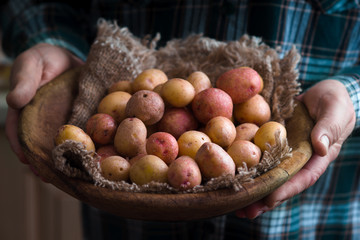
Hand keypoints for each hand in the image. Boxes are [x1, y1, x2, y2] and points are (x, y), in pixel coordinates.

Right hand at [5, 43, 83, 174]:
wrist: (72, 57)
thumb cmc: (46, 59)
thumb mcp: (33, 62)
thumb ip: (24, 79)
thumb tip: (14, 101)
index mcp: (26, 110)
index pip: (19, 131)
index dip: (21, 146)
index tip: (26, 160)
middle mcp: (43, 121)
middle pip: (40, 145)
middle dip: (44, 162)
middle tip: (50, 178)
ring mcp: (62, 122)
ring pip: (61, 144)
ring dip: (64, 160)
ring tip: (71, 176)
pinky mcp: (80, 120)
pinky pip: (81, 135)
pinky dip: (84, 146)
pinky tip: (90, 158)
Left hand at [236, 79, 355, 217]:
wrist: (322, 92)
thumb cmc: (334, 102)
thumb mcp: (335, 111)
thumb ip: (328, 128)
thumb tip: (320, 148)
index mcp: (317, 157)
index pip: (302, 178)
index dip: (286, 189)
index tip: (269, 199)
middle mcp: (299, 160)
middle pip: (281, 182)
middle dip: (263, 198)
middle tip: (244, 211)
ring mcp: (284, 153)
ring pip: (268, 174)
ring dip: (252, 188)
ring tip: (232, 203)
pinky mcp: (272, 143)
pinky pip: (260, 156)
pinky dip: (247, 167)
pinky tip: (231, 175)